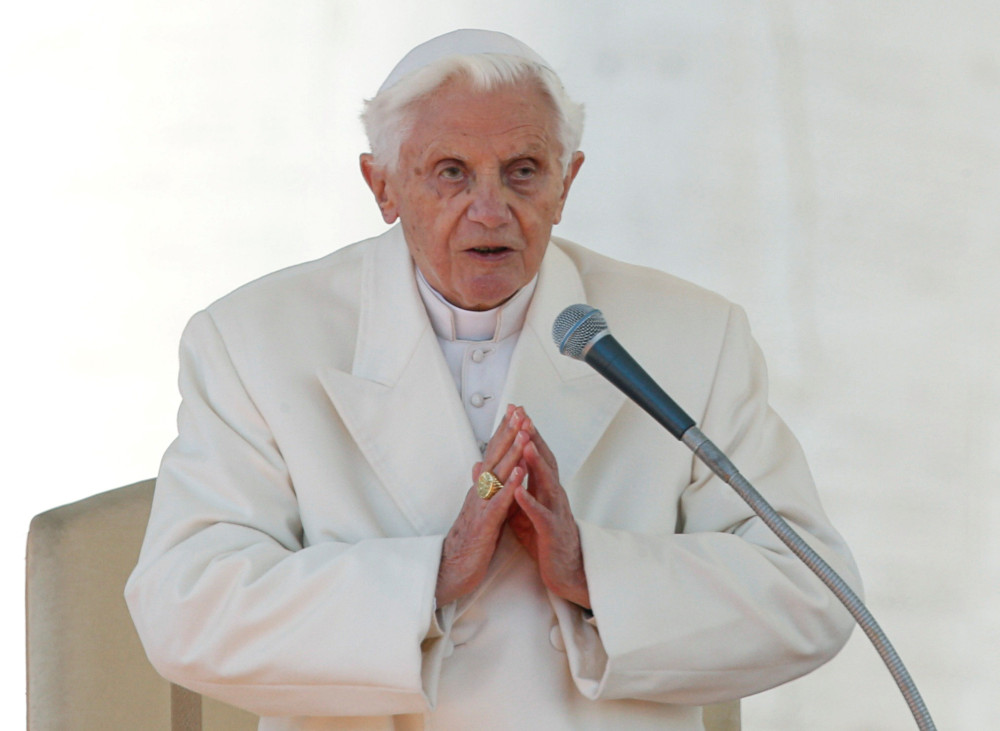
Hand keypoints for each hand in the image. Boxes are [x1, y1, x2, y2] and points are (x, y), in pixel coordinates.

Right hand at [436, 406, 528, 605]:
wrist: (449, 569)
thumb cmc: (466, 541)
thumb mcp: (475, 509)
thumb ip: (481, 487)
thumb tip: (480, 465)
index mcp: (480, 489)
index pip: (493, 455)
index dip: (503, 433)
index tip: (515, 412)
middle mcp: (479, 492)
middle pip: (495, 457)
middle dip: (508, 434)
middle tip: (519, 412)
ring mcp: (480, 507)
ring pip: (497, 475)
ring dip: (511, 453)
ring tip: (523, 434)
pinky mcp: (484, 525)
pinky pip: (498, 503)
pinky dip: (509, 487)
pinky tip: (519, 474)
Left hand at [509, 416, 590, 608]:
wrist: (565, 569)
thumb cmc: (544, 537)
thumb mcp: (522, 508)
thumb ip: (509, 486)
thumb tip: (487, 467)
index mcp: (544, 488)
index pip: (535, 454)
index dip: (525, 432)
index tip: (515, 411)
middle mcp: (552, 494)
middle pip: (544, 460)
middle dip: (533, 438)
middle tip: (524, 416)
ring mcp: (554, 511)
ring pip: (546, 482)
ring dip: (535, 462)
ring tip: (524, 444)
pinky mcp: (550, 531)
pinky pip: (540, 514)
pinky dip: (529, 501)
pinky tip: (520, 491)